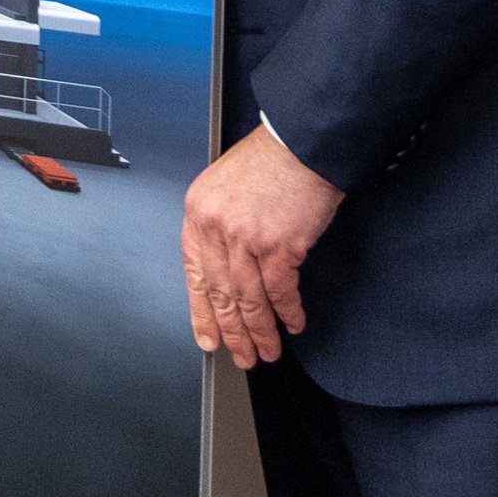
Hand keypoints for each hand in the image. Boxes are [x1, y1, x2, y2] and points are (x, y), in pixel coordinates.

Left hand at [180, 123, 344, 364]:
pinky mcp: (278, 245)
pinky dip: (287, 312)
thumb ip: (219, 223)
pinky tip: (293, 324)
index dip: (201, 311)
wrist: (303, 141)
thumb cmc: (271, 158)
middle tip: (241, 355)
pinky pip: (280, 291)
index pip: (195, 273)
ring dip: (260, 331)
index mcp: (198, 212)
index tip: (207, 338)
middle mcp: (216, 226)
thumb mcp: (226, 185)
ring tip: (268, 350)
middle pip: (221, 293)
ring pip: (248, 299)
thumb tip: (226, 266)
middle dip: (232, 331)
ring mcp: (245, 238)